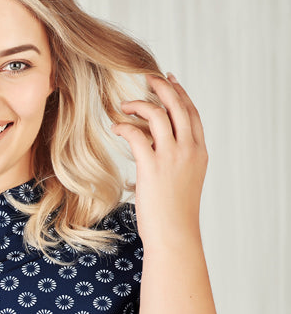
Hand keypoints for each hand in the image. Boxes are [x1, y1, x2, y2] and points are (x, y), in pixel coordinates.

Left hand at [111, 72, 208, 243]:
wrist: (175, 236)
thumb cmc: (175, 216)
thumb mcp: (183, 183)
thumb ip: (175, 163)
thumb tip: (155, 151)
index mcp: (199, 152)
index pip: (192, 114)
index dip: (180, 94)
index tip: (169, 81)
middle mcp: (189, 150)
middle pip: (178, 105)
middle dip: (163, 87)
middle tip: (147, 78)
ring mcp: (172, 157)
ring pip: (158, 114)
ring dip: (139, 104)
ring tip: (124, 104)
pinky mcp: (152, 166)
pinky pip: (136, 134)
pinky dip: (124, 126)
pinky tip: (115, 128)